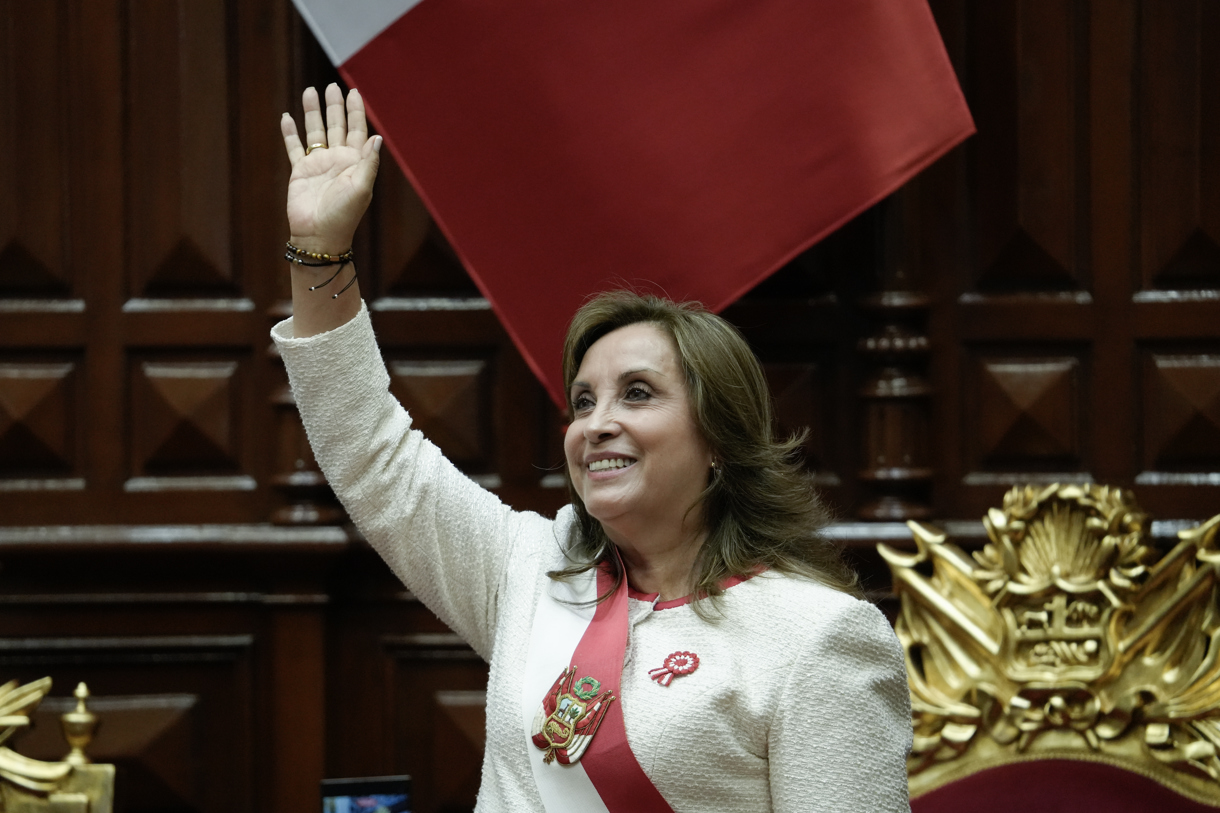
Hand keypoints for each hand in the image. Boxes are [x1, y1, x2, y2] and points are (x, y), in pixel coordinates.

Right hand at [281, 84, 381, 253]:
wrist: (319, 236)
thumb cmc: (344, 215)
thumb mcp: (361, 188)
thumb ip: (368, 162)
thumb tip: (377, 137)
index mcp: (355, 162)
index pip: (357, 130)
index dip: (356, 111)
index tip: (353, 92)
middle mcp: (338, 160)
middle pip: (336, 125)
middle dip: (334, 106)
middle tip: (331, 86)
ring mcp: (318, 164)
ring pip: (315, 131)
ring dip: (313, 112)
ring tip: (310, 91)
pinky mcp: (300, 171)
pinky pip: (294, 147)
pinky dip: (290, 132)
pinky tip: (287, 117)